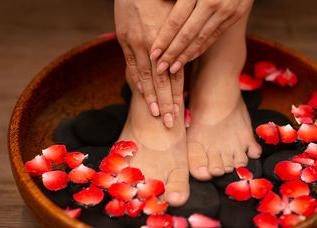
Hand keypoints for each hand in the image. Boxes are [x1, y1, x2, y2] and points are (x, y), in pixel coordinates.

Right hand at [115, 0, 182, 127]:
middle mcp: (152, 45)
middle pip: (160, 80)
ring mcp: (135, 43)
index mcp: (169, 41)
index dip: (178, 94)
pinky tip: (142, 92)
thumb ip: (184, 35)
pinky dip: (137, 79)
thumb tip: (192, 52)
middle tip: (169, 123)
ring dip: (150, 96)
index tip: (180, 112)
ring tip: (154, 114)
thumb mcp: (180, 14)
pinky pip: (130, 63)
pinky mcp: (124, 39)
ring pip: (144, 76)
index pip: (175, 74)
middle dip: (165, 102)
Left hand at [149, 0, 252, 73]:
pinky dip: (202, 47)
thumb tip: (160, 7)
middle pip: (187, 34)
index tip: (153, 54)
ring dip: (185, 55)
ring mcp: (227, 10)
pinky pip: (215, 34)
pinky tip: (190, 57)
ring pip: (201, 37)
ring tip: (173, 68)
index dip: (163, 39)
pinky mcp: (236, 14)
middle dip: (172, 53)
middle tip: (159, 68)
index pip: (176, 21)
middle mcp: (212, 3)